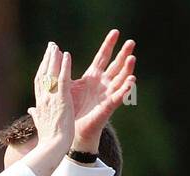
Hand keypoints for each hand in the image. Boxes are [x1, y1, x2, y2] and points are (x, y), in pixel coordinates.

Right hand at [22, 42, 74, 175]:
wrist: (52, 148)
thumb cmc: (48, 141)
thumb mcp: (40, 125)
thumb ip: (36, 114)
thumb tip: (31, 110)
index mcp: (39, 104)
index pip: (39, 83)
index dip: (42, 70)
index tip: (45, 60)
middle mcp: (43, 99)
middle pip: (43, 74)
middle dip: (47, 59)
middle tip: (51, 46)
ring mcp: (51, 98)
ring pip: (51, 73)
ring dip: (54, 58)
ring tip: (57, 47)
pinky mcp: (61, 100)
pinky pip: (63, 79)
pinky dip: (64, 66)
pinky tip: (67, 55)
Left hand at [68, 29, 135, 153]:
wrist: (72, 130)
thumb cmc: (71, 109)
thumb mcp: (65, 86)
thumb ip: (63, 72)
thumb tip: (57, 55)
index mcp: (93, 77)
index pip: (103, 56)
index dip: (109, 44)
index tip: (115, 31)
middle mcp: (103, 84)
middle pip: (116, 65)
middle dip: (124, 53)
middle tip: (131, 41)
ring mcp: (107, 94)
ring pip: (121, 79)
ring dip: (127, 69)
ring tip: (132, 58)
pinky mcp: (108, 106)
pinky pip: (119, 96)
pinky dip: (126, 89)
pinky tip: (131, 81)